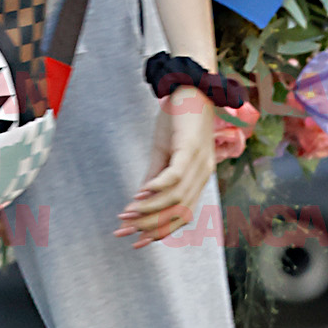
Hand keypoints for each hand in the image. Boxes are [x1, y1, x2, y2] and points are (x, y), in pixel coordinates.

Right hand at [114, 85, 214, 247]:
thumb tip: (140, 201)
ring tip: (126, 215)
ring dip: (149, 210)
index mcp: (199, 177)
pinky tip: (139, 195)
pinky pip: (174, 176)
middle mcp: (203, 174)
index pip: (180, 215)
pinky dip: (156, 188)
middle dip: (149, 226)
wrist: (193, 84)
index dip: (159, 232)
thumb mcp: (164, 150)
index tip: (136, 243)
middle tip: (123, 232)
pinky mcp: (191, 147)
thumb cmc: (180, 116)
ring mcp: (199, 162)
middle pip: (177, 212)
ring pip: (175, 198)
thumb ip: (154, 175)